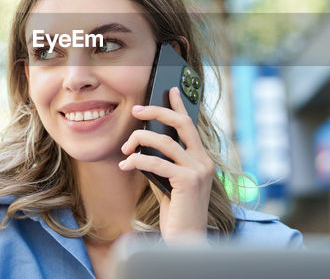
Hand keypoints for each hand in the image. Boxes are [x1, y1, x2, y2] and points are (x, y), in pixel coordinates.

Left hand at [118, 87, 212, 243]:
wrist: (187, 240)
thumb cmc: (177, 213)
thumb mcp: (168, 182)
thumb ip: (162, 163)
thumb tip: (142, 145)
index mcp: (202, 160)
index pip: (190, 126)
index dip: (180, 105)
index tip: (169, 89)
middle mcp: (204, 161)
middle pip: (182, 124)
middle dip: (158, 112)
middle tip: (137, 110)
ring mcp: (199, 171)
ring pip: (165, 142)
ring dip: (140, 141)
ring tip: (125, 148)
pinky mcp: (188, 181)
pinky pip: (157, 162)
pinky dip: (137, 160)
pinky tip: (125, 165)